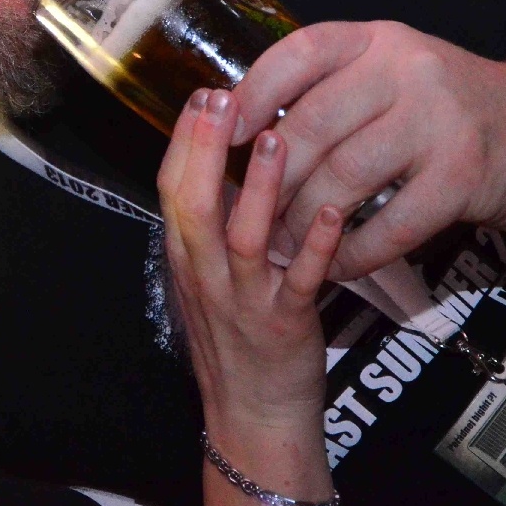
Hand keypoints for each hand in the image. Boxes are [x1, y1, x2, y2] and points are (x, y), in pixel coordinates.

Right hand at [158, 88, 341, 430]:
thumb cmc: (235, 332)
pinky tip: (334, 213)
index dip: (184, 138)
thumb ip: (211, 220)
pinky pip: (300, 280)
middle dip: (206, 147)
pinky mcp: (284, 323)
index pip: (171, 186)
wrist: (253, 411)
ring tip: (276, 137)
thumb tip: (222, 157)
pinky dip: (316, 245)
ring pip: (243, 237)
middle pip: (194, 202)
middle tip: (223, 96)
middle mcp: (204, 272)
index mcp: (185, 253)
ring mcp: (242, 298)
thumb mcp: (207, 272)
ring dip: (259, 186)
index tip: (203, 94)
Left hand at [230, 22, 505, 278]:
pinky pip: (390, 224)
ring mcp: (437, 122)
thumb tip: (238, 125)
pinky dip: (353, 252)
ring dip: (303, 221)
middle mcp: (406, 71)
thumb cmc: (446, 104)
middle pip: (312, 126)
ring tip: (280, 244)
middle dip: (271, 178)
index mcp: (376, 41)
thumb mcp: (389, 71)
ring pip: (344, 177)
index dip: (253, 93)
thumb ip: (328, 88)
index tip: (223, 132)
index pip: (299, 54)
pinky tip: (334, 266)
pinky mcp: (463, 177)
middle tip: (248, 213)